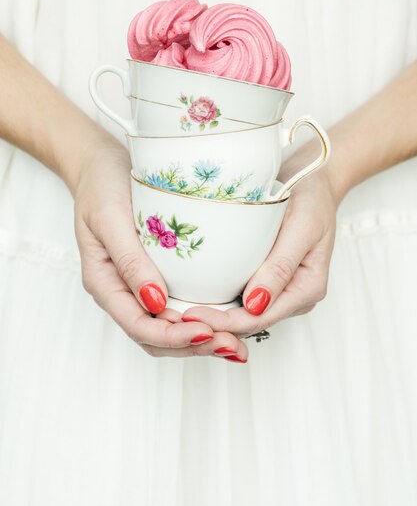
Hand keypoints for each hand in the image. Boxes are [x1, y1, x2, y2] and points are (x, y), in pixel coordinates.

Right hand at [73, 139, 247, 359]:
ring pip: (170, 329)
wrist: (102, 166)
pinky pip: (180, 309)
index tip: (206, 332)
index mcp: (106, 284)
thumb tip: (156, 303)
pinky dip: (204, 321)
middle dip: (194, 346)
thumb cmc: (102, 186)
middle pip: (157, 338)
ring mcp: (141, 288)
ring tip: (238, 344)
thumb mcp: (110, 218)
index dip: (173, 337)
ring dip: (203, 341)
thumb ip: (129, 261)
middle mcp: (124, 294)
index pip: (139, 327)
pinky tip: (230, 322)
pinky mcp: (160, 277)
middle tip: (234, 345)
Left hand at [176, 166, 337, 336]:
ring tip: (174, 313)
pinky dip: (217, 301)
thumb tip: (256, 304)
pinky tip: (190, 298)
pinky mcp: (264, 279)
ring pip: (242, 315)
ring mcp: (279, 290)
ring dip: (211, 317)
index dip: (225, 323)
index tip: (190, 316)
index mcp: (307, 289)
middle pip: (249, 322)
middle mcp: (292, 296)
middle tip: (172, 318)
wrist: (314, 181)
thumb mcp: (302, 226)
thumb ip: (281, 266)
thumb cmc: (311, 197)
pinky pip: (239, 298)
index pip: (260, 318)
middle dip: (213, 325)